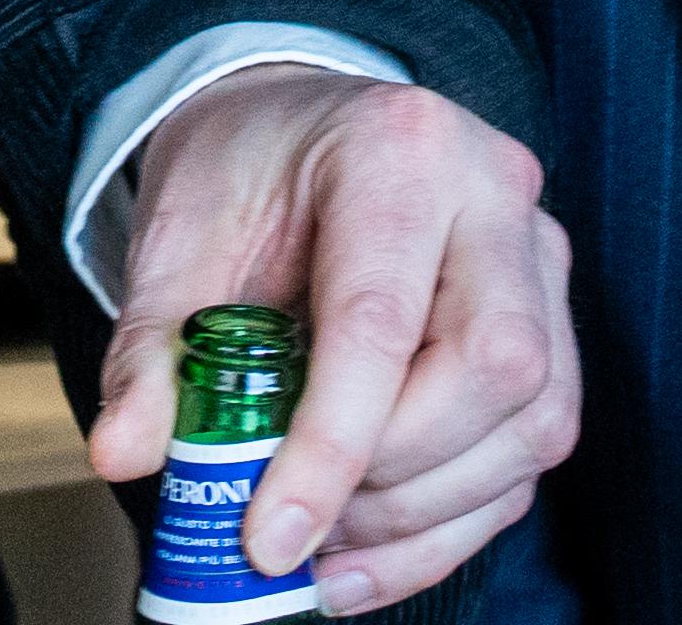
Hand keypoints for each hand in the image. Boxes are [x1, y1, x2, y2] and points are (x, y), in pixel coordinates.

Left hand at [80, 70, 576, 611]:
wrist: (294, 126)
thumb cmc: (243, 176)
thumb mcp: (175, 242)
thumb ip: (151, 349)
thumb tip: (125, 453)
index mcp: (397, 145)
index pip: (379, 319)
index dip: (329, 446)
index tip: (270, 537)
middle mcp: (495, 192)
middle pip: (493, 368)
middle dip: (394, 476)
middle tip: (297, 521)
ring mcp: (541, 258)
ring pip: (535, 421)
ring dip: (428, 515)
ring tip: (324, 546)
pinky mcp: (557, 325)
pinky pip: (534, 447)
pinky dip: (454, 524)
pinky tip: (370, 554)